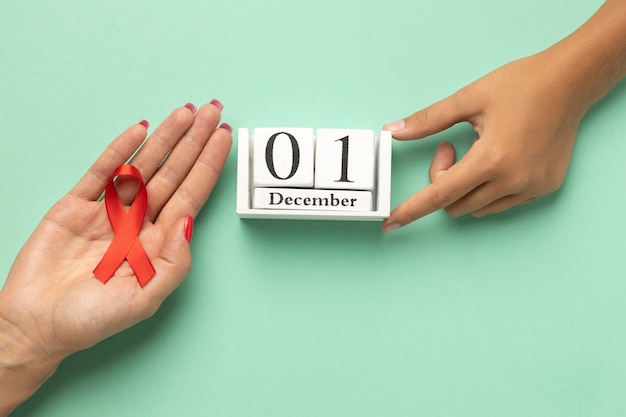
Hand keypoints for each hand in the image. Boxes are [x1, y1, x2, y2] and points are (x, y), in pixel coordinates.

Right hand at [0, 102, 230, 411]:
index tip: (224, 137)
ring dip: (165, 138)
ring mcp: (109, 210)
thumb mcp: (144, 299)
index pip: (191, 195)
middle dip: (194, 141)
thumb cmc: (92, 319)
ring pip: (142, 166)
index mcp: (158, 242)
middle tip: (212, 110)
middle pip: (174, 173)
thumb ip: (173, 262)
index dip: (209, 166)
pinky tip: (139, 130)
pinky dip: (119, 150)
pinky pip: (102, 171)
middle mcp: (138, 221)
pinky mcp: (76, 205)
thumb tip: (190, 220)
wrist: (35, 324)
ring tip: (185, 112)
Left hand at [382, 52, 588, 231]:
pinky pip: (502, 203)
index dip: (412, 210)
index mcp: (492, 159)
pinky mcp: (545, 188)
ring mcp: (532, 188)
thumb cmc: (522, 85)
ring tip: (478, 150)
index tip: (390, 223)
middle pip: (455, 205)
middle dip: (443, 181)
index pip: (440, 194)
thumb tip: (394, 130)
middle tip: (451, 148)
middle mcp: (513, 181)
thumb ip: (428, 120)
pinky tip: (498, 159)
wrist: (570, 82)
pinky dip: (488, 189)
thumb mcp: (469, 99)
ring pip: (477, 208)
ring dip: (465, 188)